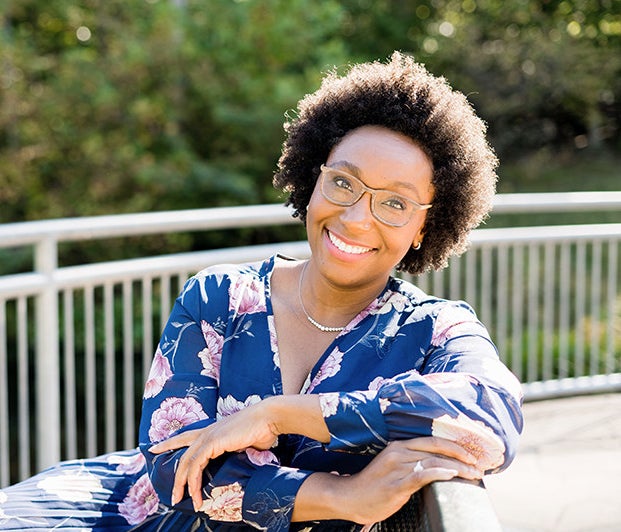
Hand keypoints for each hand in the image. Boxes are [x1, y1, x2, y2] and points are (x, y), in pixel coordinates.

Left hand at [149, 400, 277, 509]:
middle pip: (183, 454)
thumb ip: (236, 454)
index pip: (185, 437)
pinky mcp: (212, 442)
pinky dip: (194, 480)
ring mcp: (208, 436)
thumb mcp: (244, 445)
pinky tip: (195, 493)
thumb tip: (237, 466)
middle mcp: (207, 432)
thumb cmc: (261, 430)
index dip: (169, 443)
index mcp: (213, 430)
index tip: (154, 449)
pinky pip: (196, 465)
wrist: (269, 418)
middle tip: (173, 496)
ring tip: (184, 500)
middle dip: (176, 477)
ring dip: (184, 484)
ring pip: (187, 462)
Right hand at [298, 436, 483, 524]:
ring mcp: (397, 468)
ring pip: (433, 462)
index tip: (471, 454)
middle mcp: (399, 452)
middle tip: (478, 466)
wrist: (351, 497)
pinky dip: (438, 473)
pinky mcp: (396, 484)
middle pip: (437, 450)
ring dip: (457, 468)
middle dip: (461, 457)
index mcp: (399, 446)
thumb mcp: (393, 467)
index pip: (433, 440)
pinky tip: (451, 474)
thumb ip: (413, 462)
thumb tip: (439, 466)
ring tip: (473, 475)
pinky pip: (421, 475)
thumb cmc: (374, 485)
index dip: (454, 446)